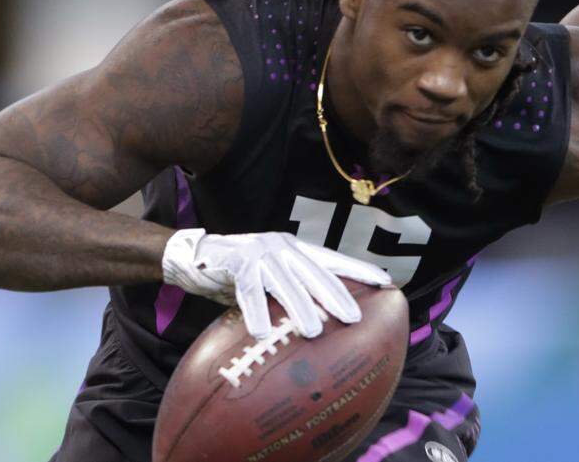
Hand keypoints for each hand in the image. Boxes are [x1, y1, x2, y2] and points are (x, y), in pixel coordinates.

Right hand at [162, 229, 392, 337]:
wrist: (191, 258)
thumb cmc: (235, 276)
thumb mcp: (268, 283)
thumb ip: (290, 295)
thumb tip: (320, 327)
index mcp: (294, 250)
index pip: (333, 259)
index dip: (360, 269)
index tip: (387, 283)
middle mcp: (281, 246)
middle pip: (315, 272)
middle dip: (336, 295)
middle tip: (354, 319)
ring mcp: (259, 251)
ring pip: (286, 282)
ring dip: (301, 308)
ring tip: (315, 332)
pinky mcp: (236, 261)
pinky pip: (248, 290)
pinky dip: (256, 312)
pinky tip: (264, 332)